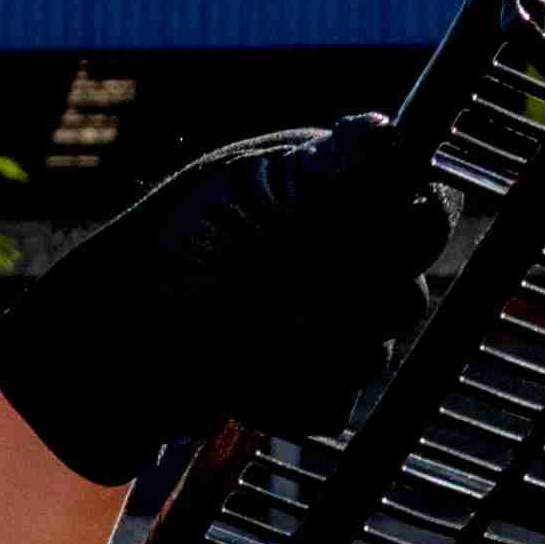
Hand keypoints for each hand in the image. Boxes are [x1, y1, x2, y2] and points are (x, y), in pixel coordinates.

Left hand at [0, 114, 462, 489]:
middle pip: (407, 297)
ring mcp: (341, 330)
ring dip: (303, 351)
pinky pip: (329, 406)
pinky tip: (237, 370)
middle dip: (343, 301)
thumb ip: (329, 172)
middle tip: (278, 290)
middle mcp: (355, 262)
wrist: (120, 337)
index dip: (402, 236)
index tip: (354, 242)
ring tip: (241, 328)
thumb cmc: (178, 243)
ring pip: (369, 358)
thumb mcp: (249, 190)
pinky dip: (279, 394)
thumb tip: (395, 137)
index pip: (425, 216)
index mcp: (350, 198)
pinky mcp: (314, 388)